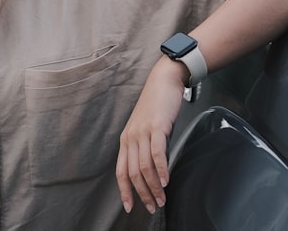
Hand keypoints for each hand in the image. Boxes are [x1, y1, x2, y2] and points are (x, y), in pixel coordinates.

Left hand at [116, 57, 186, 214]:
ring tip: (161, 199)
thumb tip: (153, 169)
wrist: (164, 80)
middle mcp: (131, 137)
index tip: (130, 207)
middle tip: (152, 207)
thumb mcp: (147, 128)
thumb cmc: (157, 104)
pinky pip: (157, 154)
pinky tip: (166, 181)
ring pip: (144, 167)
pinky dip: (161, 170)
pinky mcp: (157, 127)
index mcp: (126, 139)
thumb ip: (146, 147)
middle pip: (133, 173)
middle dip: (142, 194)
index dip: (124, 191)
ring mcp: (143, 132)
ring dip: (153, 187)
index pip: (121, 171)